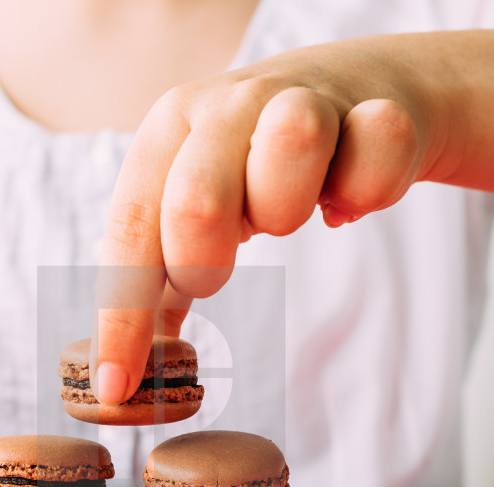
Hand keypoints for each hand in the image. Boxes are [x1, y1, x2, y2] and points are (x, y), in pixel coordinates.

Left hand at [92, 40, 438, 403]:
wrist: (358, 93)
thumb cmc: (258, 167)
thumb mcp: (200, 212)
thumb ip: (161, 281)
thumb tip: (125, 376)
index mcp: (167, 133)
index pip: (129, 230)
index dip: (121, 315)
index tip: (116, 386)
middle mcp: (225, 106)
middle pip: (196, 199)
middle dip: (204, 262)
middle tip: (217, 273)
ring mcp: (300, 97)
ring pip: (292, 143)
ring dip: (290, 206)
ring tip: (294, 211)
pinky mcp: (373, 104)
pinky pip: (376, 150)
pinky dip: (366, 189)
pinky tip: (349, 195)